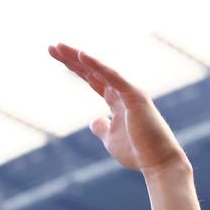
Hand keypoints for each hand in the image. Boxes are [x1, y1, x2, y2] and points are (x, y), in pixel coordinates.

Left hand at [48, 43, 186, 176]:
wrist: (157, 162)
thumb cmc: (137, 151)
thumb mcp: (110, 139)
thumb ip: (102, 127)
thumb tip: (94, 120)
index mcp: (116, 100)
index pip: (92, 79)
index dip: (75, 68)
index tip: (56, 57)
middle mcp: (122, 91)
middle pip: (92, 70)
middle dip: (71, 58)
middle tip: (51, 47)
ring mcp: (128, 91)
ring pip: (99, 69)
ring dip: (78, 57)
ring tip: (58, 47)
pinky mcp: (134, 96)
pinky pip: (112, 77)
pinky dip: (97, 65)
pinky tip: (81, 56)